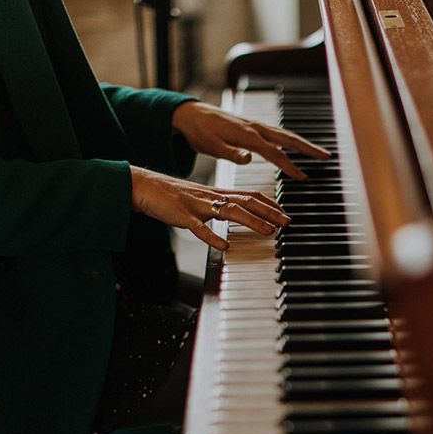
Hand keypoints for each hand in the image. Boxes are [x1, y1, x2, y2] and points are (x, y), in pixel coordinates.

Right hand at [130, 166, 288, 250]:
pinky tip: (224, 246)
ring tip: (268, 231)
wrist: (144, 187)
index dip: (269, 204)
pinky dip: (212, 237)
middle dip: (270, 212)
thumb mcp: (202, 200)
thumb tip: (238, 216)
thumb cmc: (173, 196)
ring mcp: (198, 206)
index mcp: (217, 193)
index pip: (250, 195)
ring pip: (229, 211)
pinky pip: (199, 228)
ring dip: (252, 221)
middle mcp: (211, 197)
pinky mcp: (182, 215)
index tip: (284, 214)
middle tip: (287, 222)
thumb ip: (220, 207)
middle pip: (246, 201)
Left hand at [171, 100, 330, 179]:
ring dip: (304, 144)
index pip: (274, 152)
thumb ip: (230, 153)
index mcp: (247, 135)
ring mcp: (256, 126)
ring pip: (286, 135)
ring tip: (320, 153)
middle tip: (327, 157)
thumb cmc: (199, 132)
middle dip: (308, 148)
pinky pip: (278, 134)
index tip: (303, 177)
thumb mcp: (211, 146)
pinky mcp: (254, 127)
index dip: (289, 166)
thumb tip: (248, 159)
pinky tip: (297, 147)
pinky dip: (292, 141)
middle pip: (288, 138)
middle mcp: (255, 128)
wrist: (190, 114)